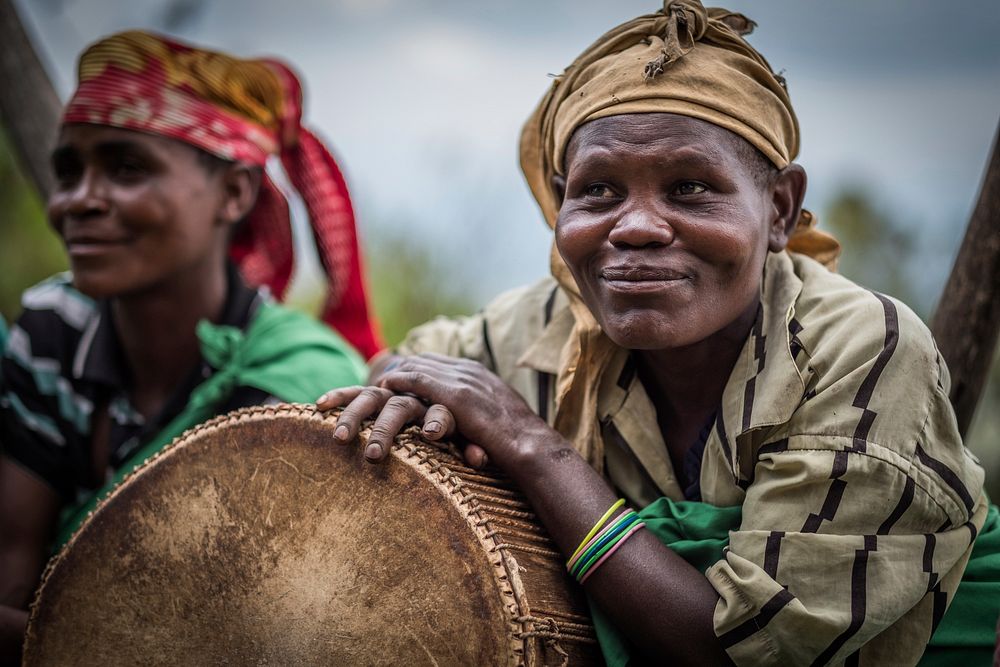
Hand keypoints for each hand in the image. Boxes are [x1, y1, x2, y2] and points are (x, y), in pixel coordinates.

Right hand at [316, 385, 475, 463]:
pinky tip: (320, 405)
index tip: (431, 434)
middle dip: (386, 429)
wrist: (450, 387)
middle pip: (400, 407)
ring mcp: (395, 393)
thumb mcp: (474, 436)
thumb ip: (476, 445)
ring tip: (340, 438)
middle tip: (374, 456)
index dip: (439, 421)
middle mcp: (418, 396)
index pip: (444, 410)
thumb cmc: (466, 424)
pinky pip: (356, 392)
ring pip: (372, 398)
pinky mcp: (377, 392)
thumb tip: (481, 459)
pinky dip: (340, 396)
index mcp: (446, 404)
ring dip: (355, 416)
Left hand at [375, 353, 554, 471]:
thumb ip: (478, 411)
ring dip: (396, 373)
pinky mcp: (456, 394)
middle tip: (381, 381)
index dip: (416, 368)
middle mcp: (469, 370)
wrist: (529, 444)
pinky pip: (418, 380)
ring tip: (377, 385)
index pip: (438, 362)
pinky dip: (400, 380)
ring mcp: (463, 379)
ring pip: (418, 365)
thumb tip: (469, 422)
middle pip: (424, 359)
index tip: (399, 378)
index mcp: (478, 373)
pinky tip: (384, 386)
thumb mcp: (495, 417)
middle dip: (401, 368)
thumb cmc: (516, 440)